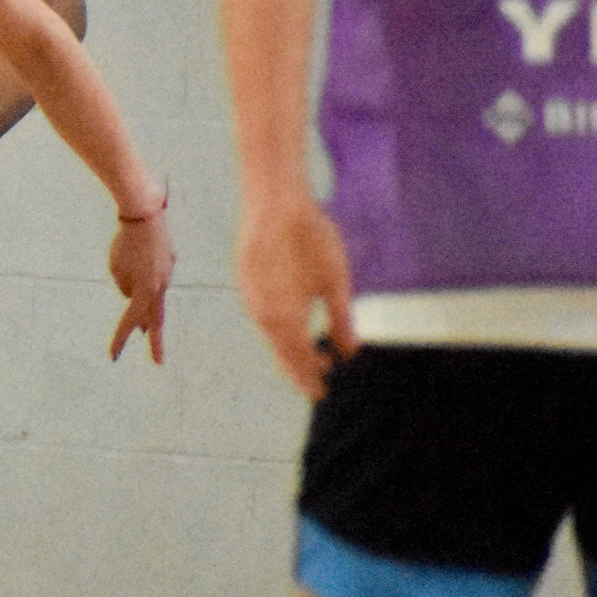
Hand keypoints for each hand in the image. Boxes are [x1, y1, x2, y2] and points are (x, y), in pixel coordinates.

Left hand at [106, 207, 173, 363]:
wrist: (146, 216)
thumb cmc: (125, 244)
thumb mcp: (116, 269)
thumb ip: (125, 287)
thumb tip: (133, 295)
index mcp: (145, 292)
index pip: (129, 321)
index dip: (119, 339)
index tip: (112, 356)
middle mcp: (160, 287)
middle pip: (156, 320)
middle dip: (156, 343)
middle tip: (158, 363)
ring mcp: (167, 275)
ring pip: (156, 298)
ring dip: (149, 312)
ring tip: (146, 330)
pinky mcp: (169, 262)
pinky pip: (156, 277)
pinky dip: (148, 280)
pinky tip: (142, 266)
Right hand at [235, 193, 356, 398]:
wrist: (275, 204)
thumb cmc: (311, 240)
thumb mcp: (336, 282)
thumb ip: (342, 321)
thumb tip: (350, 353)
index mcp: (285, 318)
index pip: (298, 360)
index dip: (311, 377)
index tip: (322, 392)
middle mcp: (262, 314)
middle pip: (281, 353)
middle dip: (298, 371)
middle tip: (315, 387)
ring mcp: (250, 299)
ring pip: (270, 335)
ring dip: (288, 350)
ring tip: (308, 359)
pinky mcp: (247, 284)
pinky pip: (263, 317)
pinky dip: (278, 330)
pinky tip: (291, 327)